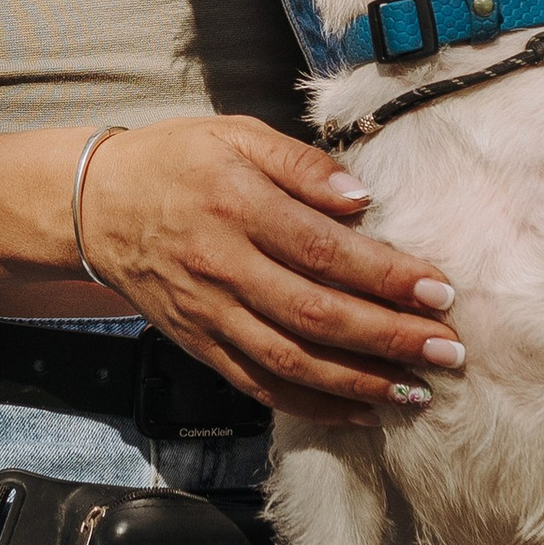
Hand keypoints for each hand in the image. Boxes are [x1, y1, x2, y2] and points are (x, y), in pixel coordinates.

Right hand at [77, 118, 463, 420]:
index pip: (325, 251)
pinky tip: (360, 410)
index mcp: (239, 206)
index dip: (386, 276)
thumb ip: (301, 164)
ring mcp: (210, 313)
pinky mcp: (200, 344)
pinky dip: (312, 405)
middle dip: (390, 339)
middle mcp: (224, 266)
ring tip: (417, 390)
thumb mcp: (236, 134)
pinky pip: (260, 385)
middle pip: (317, 315)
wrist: (95, 205)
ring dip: (360, 382)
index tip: (440, 291)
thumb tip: (362, 197)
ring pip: (291, 362)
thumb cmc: (175, 162)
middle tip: (448, 351)